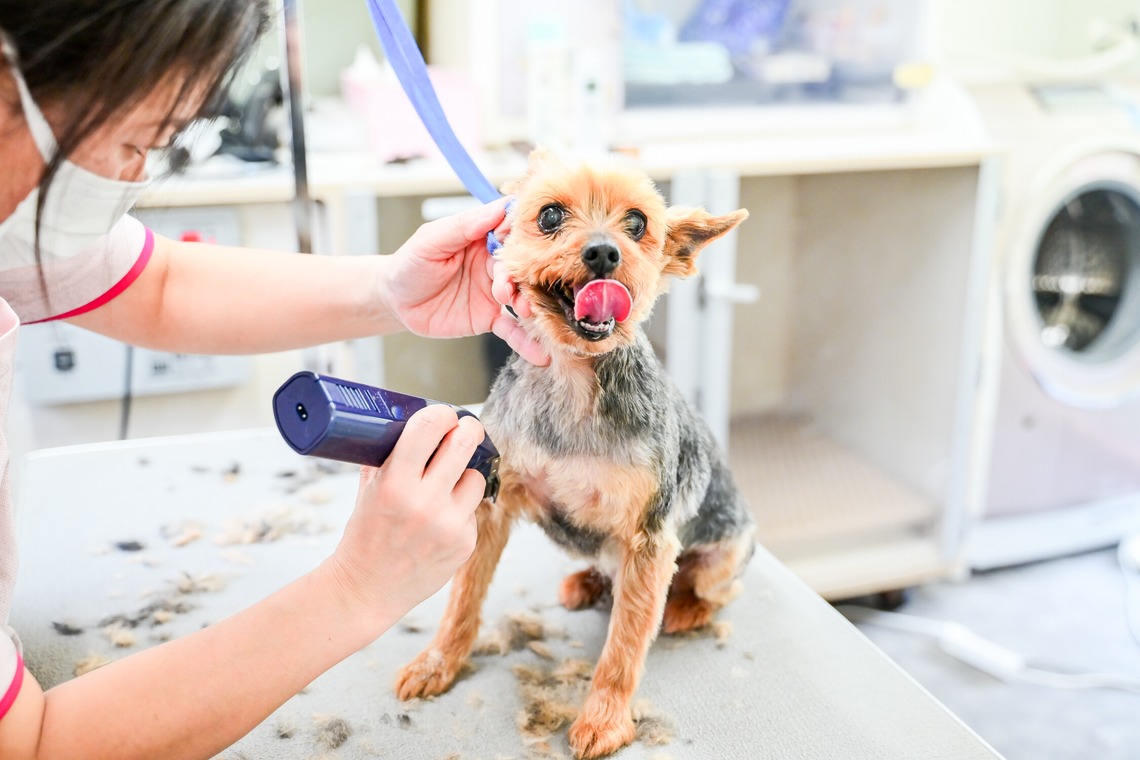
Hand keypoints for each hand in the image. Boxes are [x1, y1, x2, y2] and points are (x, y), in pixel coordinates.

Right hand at [324, 405, 485, 620]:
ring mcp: (449, 525)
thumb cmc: (365, 535)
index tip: (444, 415)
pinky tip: (440, 522)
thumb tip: (409, 422)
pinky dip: (461, 510)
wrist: (366, 589)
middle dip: (468, 429)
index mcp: (395, 484)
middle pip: (465, 443)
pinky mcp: (465, 543)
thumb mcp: (368, 490)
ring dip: (464, 475)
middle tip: (465, 429)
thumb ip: (388, 457)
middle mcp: (425, 502)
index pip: (429, 427)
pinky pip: (473, 510)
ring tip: (444, 486)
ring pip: (476, 477)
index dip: (442, 414)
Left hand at [379, 199, 548, 365]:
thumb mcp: (431, 241)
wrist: (395, 302)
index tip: (534, 243)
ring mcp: (493, 292)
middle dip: (522, 277)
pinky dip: (524, 341)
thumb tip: (497, 210)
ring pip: (520, 297)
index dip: (523, 237)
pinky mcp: (489, 318)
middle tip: (508, 289)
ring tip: (526, 313)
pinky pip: (511, 329)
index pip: (511, 232)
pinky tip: (539, 353)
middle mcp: (492, 264)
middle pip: (520, 267)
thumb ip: (463, 226)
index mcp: (481, 238)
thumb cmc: (409, 265)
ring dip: (528, 305)